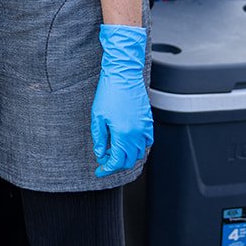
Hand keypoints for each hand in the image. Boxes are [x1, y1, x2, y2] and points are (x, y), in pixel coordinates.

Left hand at [90, 24, 153, 177]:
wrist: (123, 75)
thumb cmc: (109, 93)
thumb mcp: (97, 117)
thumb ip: (99, 138)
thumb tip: (100, 153)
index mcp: (123, 134)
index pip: (117, 161)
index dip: (107, 168)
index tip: (99, 170)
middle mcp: (137, 134)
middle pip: (129, 160)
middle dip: (116, 164)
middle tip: (105, 161)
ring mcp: (145, 128)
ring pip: (139, 153)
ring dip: (127, 156)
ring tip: (114, 150)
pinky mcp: (148, 121)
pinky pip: (147, 142)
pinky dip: (138, 147)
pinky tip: (127, 142)